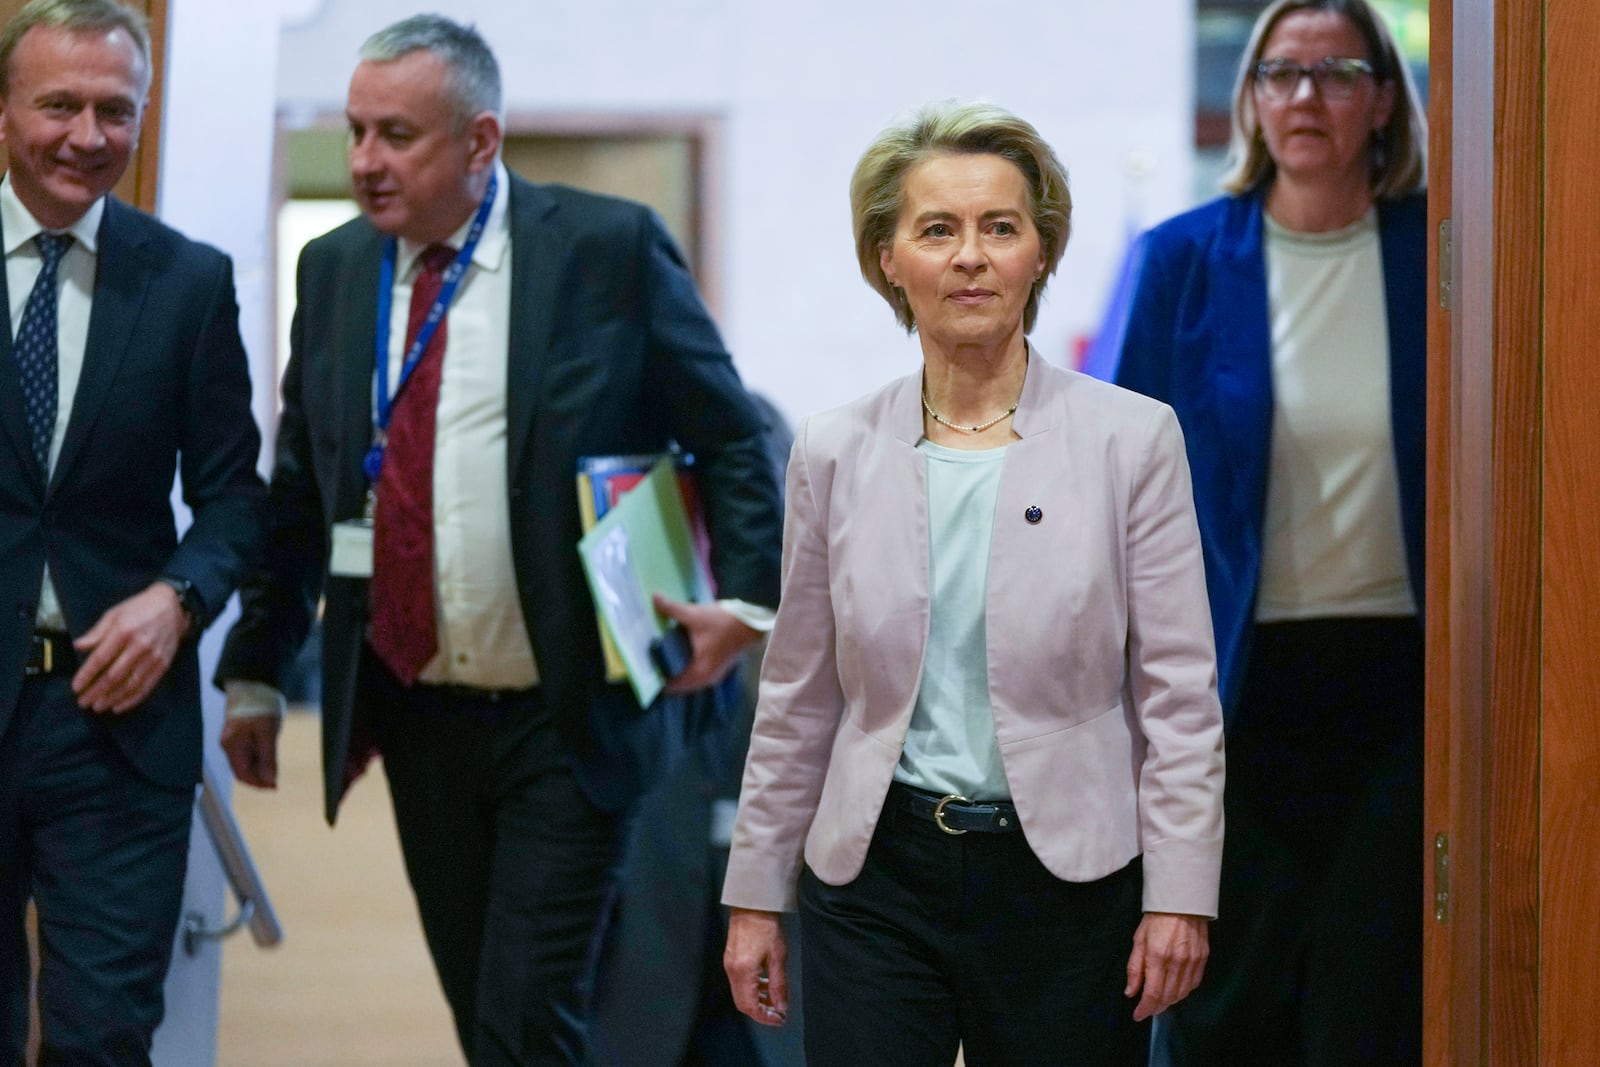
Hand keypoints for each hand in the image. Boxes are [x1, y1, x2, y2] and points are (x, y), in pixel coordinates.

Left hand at [71, 583, 187, 713]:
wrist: (173, 607)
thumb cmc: (139, 609)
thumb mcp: (114, 614)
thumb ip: (97, 632)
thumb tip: (78, 646)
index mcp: (124, 631)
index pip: (101, 658)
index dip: (87, 675)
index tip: (76, 687)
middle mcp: (139, 646)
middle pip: (114, 675)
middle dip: (96, 692)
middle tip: (83, 702)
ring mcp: (153, 657)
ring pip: (130, 684)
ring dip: (112, 698)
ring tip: (98, 707)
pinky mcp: (163, 665)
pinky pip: (146, 686)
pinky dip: (132, 700)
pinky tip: (119, 706)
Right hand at [221, 713, 283, 788]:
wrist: (252, 684)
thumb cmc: (260, 706)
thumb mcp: (268, 733)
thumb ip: (268, 758)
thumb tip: (270, 781)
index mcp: (233, 745)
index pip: (243, 774)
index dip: (258, 783)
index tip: (275, 787)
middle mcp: (228, 745)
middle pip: (242, 770)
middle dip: (259, 778)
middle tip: (277, 781)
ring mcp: (231, 740)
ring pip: (245, 763)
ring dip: (259, 769)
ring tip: (275, 768)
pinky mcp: (237, 735)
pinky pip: (246, 753)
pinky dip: (257, 759)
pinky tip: (268, 757)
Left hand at [652, 594, 759, 693]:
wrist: (751, 624)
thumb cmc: (723, 623)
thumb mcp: (695, 615)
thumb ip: (673, 609)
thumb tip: (654, 598)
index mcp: (698, 672)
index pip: (671, 686)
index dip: (657, 677)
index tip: (644, 667)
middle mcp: (705, 679)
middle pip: (679, 684)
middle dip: (665, 674)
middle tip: (649, 660)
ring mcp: (713, 676)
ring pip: (688, 681)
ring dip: (676, 672)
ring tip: (660, 657)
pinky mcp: (717, 669)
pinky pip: (696, 675)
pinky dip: (686, 669)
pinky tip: (679, 655)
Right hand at [724, 907, 789, 1025]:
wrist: (752, 904)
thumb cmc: (767, 926)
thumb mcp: (778, 956)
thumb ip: (778, 984)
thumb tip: (780, 1006)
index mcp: (743, 972)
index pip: (750, 1006)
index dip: (765, 1017)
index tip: (779, 1019)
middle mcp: (732, 971)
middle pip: (742, 1003)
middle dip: (760, 1011)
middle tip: (778, 1013)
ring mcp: (729, 964)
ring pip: (740, 993)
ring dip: (756, 1000)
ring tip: (775, 998)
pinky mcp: (731, 958)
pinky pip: (739, 982)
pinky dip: (752, 988)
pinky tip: (765, 983)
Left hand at [1125, 912, 1209, 1020]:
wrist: (1182, 901)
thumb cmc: (1156, 918)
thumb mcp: (1138, 940)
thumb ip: (1134, 968)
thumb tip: (1131, 992)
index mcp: (1158, 955)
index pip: (1153, 993)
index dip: (1145, 1008)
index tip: (1138, 1015)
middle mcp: (1177, 961)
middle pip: (1168, 996)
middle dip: (1156, 1007)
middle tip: (1147, 1009)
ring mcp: (1193, 960)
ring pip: (1182, 993)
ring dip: (1170, 1002)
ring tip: (1159, 1002)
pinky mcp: (1203, 958)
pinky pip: (1194, 983)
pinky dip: (1184, 991)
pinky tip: (1175, 990)